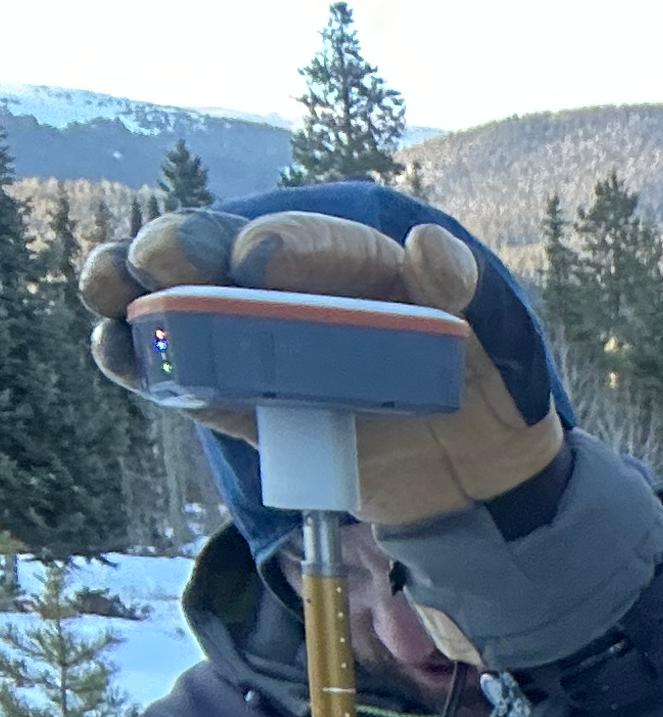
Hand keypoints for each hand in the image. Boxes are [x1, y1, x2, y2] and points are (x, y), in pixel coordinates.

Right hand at [84, 205, 562, 530]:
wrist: (476, 475)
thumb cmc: (489, 389)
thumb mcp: (498, 339)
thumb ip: (466, 291)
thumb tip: (430, 247)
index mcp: (359, 266)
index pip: (313, 242)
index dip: (284, 245)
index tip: (260, 260)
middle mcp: (295, 294)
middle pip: (220, 255)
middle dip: (182, 250)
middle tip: (159, 264)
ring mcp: (260, 346)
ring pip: (182, 305)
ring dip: (137, 294)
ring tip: (110, 291)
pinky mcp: (241, 403)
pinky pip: (181, 377)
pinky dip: (143, 362)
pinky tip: (118, 349)